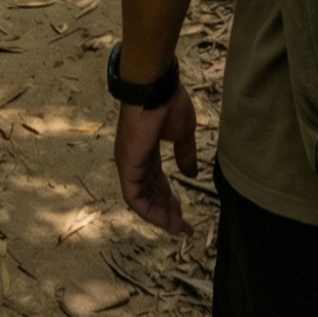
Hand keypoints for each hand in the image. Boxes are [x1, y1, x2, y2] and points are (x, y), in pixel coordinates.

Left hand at [114, 86, 198, 236]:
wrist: (155, 88)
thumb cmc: (169, 104)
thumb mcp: (183, 133)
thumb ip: (185, 154)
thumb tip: (190, 174)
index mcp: (148, 150)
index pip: (157, 182)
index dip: (170, 200)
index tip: (185, 215)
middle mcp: (135, 160)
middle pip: (151, 193)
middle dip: (167, 212)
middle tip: (183, 227)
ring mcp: (129, 163)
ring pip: (142, 199)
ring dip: (160, 216)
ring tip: (178, 228)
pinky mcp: (127, 165)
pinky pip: (133, 197)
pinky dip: (148, 211)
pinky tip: (164, 221)